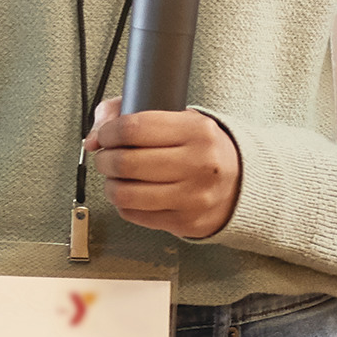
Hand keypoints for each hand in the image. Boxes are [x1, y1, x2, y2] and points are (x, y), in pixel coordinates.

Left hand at [86, 106, 241, 239]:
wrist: (241, 184)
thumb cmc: (204, 150)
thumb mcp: (180, 120)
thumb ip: (133, 113)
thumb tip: (95, 133)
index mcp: (197, 131)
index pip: (134, 128)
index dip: (109, 132)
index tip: (105, 135)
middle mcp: (198, 164)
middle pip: (126, 162)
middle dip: (105, 159)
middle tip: (105, 157)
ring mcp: (192, 197)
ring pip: (126, 194)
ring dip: (110, 185)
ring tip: (115, 177)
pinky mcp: (185, 222)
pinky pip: (135, 215)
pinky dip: (124, 204)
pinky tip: (131, 194)